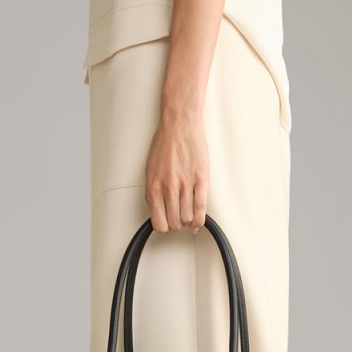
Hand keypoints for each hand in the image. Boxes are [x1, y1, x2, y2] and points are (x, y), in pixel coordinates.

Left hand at [144, 110, 208, 233]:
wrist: (179, 124)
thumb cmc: (164, 145)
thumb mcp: (150, 172)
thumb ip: (153, 194)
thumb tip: (158, 213)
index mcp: (154, 187)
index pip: (159, 223)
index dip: (164, 227)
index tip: (167, 223)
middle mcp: (169, 188)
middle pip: (174, 223)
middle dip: (177, 224)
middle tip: (179, 218)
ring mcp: (185, 184)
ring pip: (188, 218)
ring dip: (188, 221)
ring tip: (188, 214)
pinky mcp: (200, 179)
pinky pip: (201, 208)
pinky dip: (200, 218)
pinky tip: (198, 219)